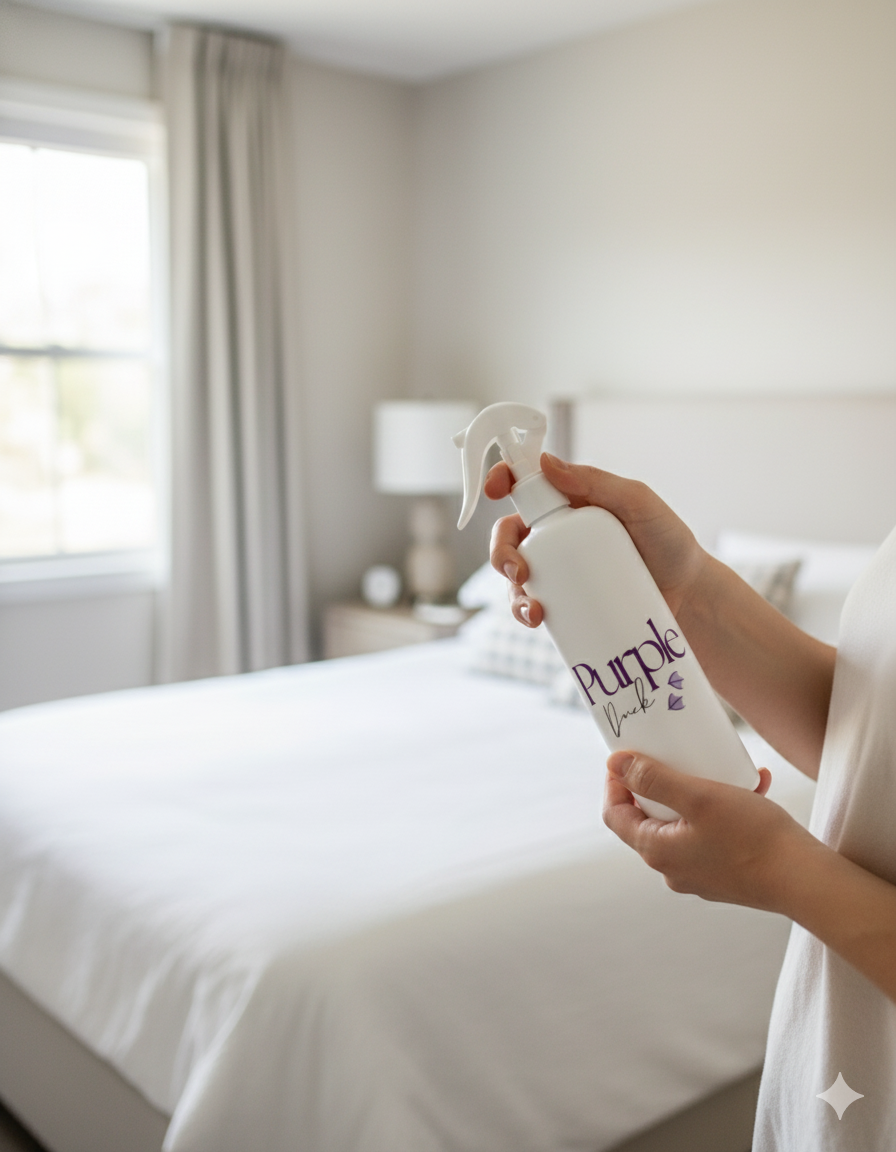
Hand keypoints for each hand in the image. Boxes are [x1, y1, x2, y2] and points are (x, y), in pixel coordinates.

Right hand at [485, 454, 707, 627]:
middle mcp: (559, 533)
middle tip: (517, 570)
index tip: (495, 489)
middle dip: (500, 551)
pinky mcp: (566, 601)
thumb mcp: (639, 503)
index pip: (526, 484)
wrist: (689, 596)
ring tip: (533, 608)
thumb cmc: (670, 543)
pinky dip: (525, 612)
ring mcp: (560, 569)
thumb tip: (546, 464)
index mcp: (571, 501)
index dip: (501, 480)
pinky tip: (537, 619)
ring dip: (511, 590)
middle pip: (509, 534)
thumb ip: (597, 482)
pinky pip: (533, 603)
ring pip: (514, 573)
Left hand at [602, 751, 817, 909]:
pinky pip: (712, 834)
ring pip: (684, 823)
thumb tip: (616, 763)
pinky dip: (724, 810)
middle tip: (675, 756)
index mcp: (656, 851)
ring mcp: (698, 874)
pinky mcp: (724, 874)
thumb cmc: (753, 838)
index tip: (628, 757)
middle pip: (648, 818)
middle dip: (661, 783)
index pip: (615, 815)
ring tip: (724, 768)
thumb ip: (654, 780)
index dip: (615, 783)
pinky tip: (752, 788)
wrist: (805, 881)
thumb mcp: (699, 796)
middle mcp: (671, 868)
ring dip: (699, 792)